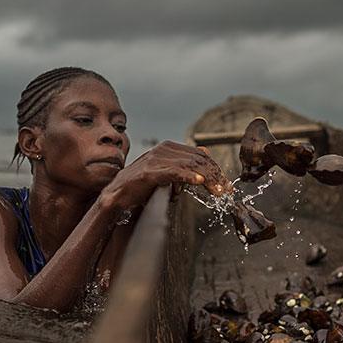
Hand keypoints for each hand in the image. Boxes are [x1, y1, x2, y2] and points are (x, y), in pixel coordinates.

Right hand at [100, 141, 232, 210]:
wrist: (117, 194)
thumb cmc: (141, 187)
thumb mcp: (166, 174)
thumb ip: (183, 165)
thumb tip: (204, 156)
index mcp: (168, 148)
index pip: (199, 155)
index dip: (215, 169)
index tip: (225, 184)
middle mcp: (163, 149)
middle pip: (198, 160)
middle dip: (215, 175)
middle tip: (225, 190)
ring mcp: (155, 159)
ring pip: (189, 165)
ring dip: (207, 179)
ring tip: (217, 191)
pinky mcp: (149, 172)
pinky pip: (173, 172)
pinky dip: (188, 177)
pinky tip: (198, 182)